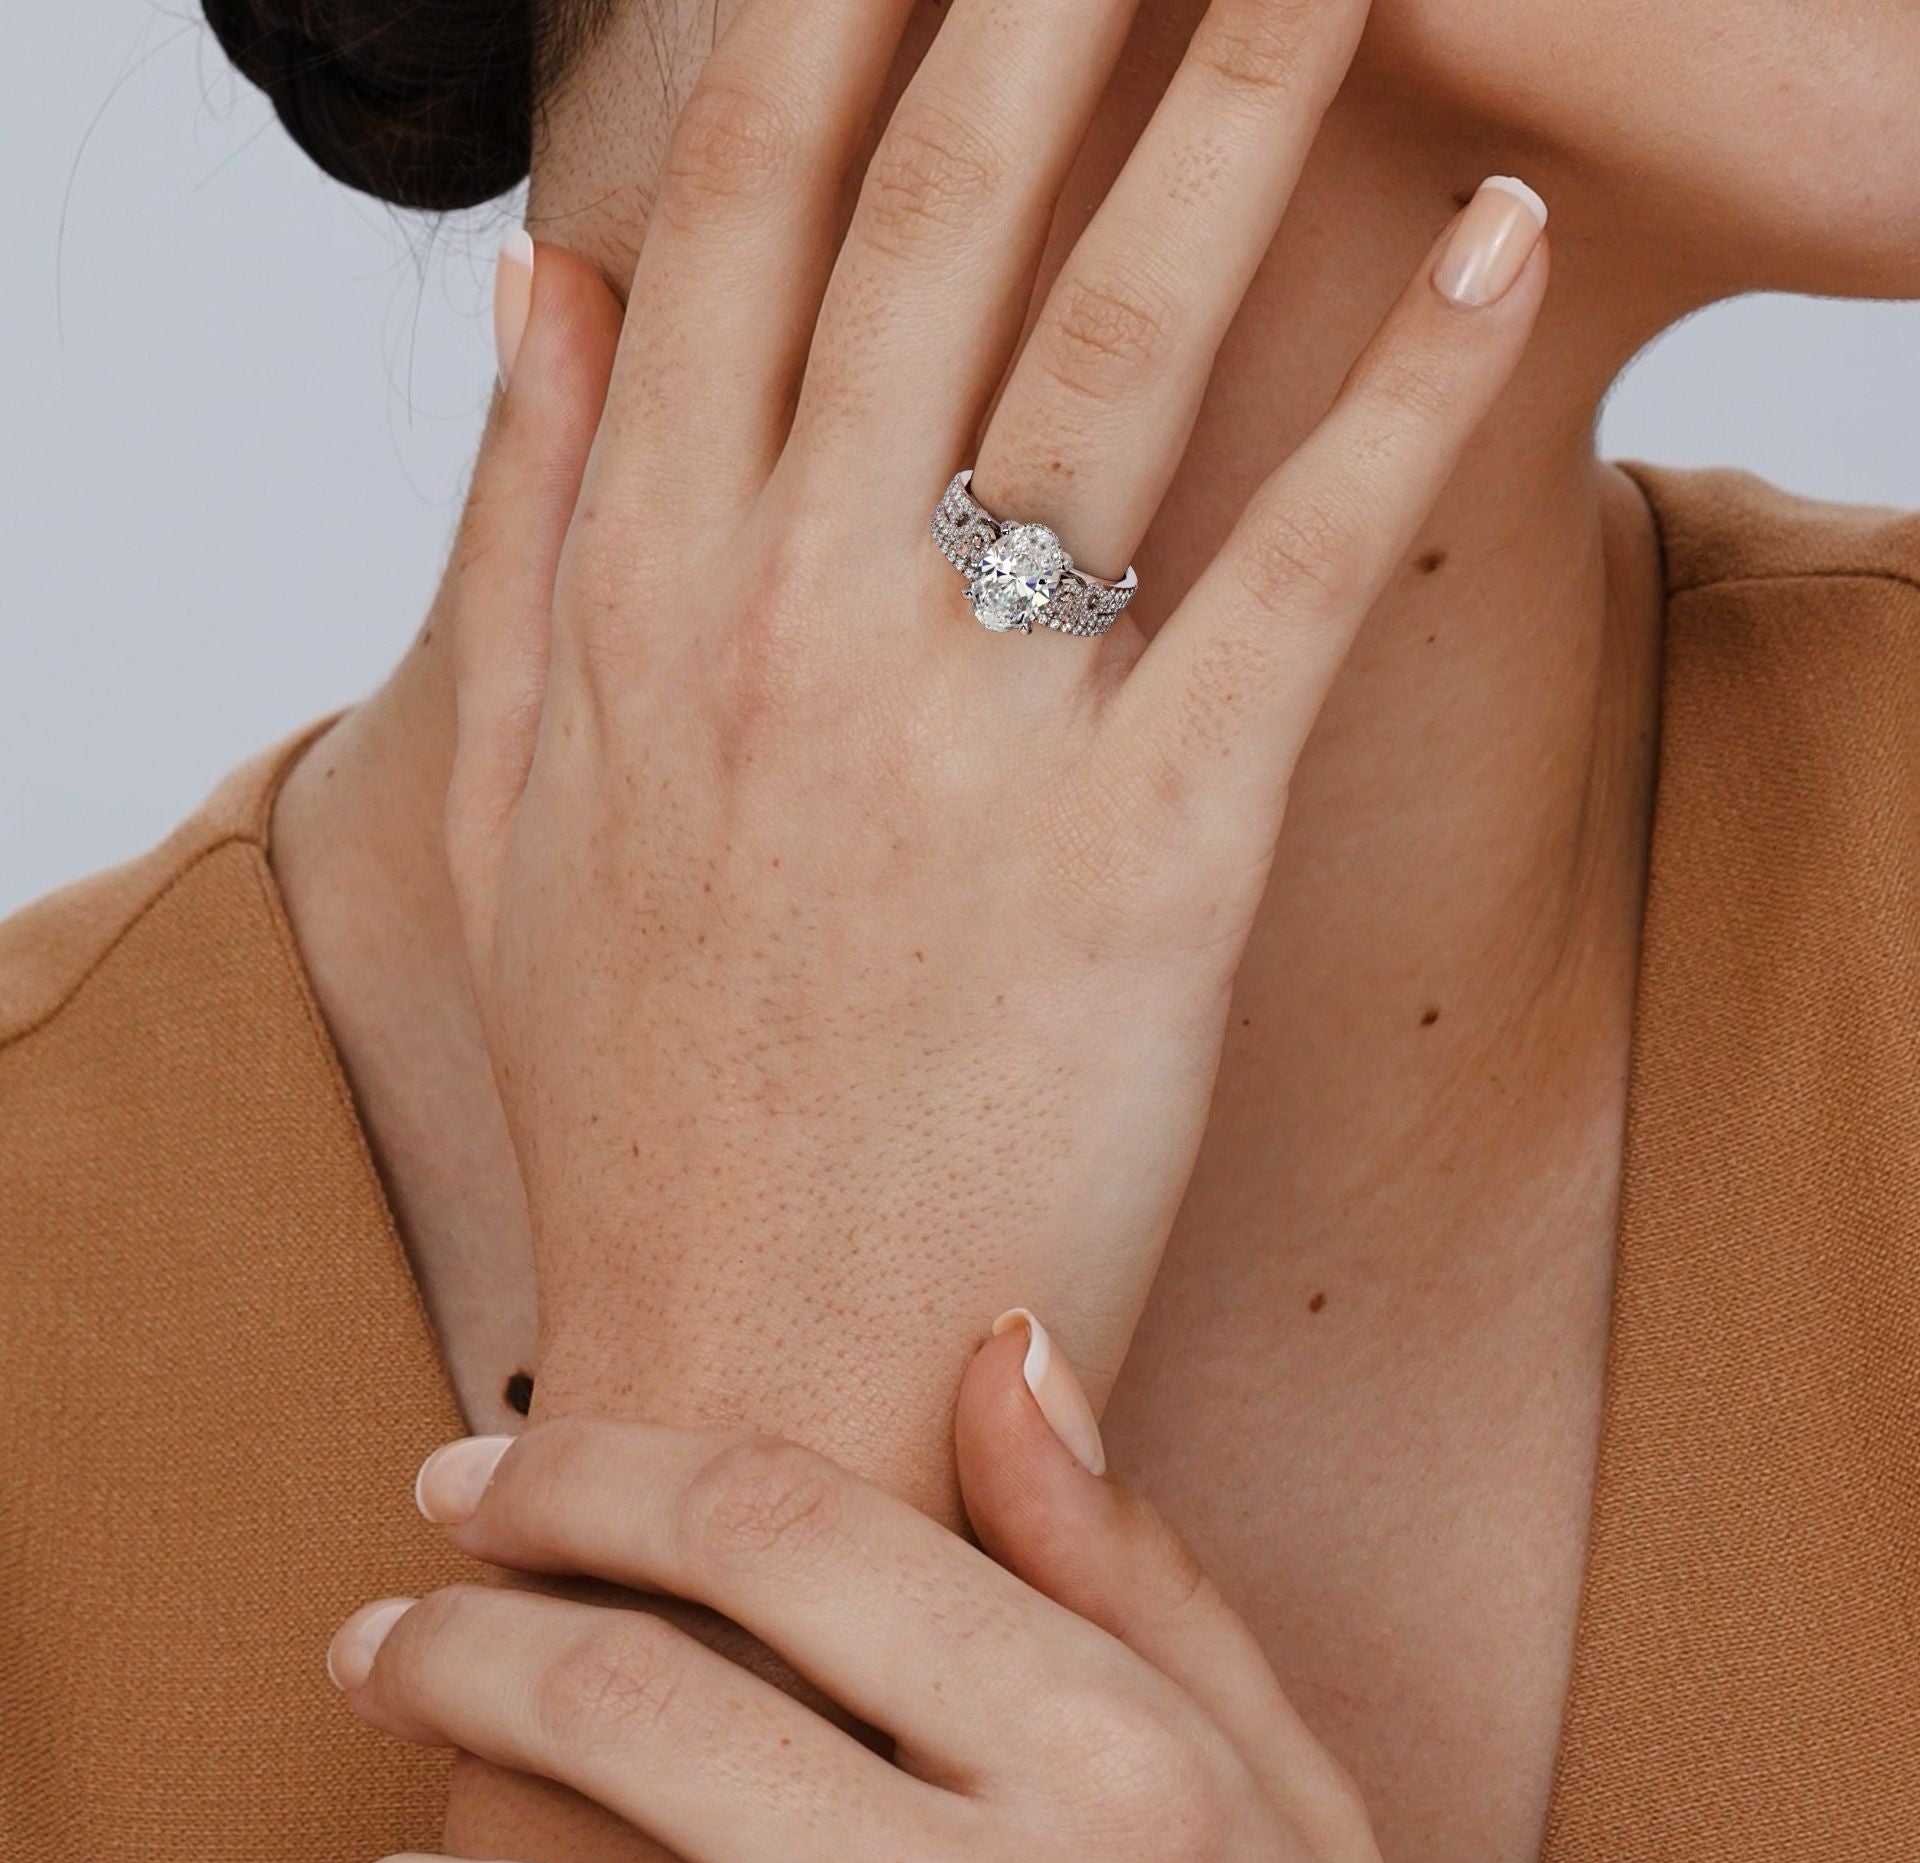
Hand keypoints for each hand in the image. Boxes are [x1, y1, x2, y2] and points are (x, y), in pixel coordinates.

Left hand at [320, 1314, 1402, 1862]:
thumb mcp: (1272, 1770)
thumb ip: (1130, 1563)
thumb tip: (1003, 1342)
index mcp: (1108, 1748)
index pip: (786, 1529)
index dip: (594, 1475)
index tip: (480, 1470)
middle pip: (643, 1697)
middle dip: (467, 1637)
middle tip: (380, 1624)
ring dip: (417, 1854)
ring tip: (367, 1810)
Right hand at [443, 0, 1549, 1472]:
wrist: (754, 1374)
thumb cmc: (634, 1110)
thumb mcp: (504, 816)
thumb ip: (510, 537)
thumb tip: (545, 286)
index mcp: (637, 597)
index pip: (742, 211)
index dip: (836, 3)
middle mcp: (784, 621)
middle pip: (937, 210)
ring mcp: (960, 735)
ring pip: (1111, 340)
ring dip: (1239, 104)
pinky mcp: (1137, 862)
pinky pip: (1286, 578)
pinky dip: (1399, 399)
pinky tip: (1478, 252)